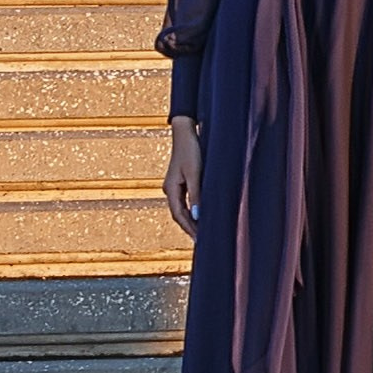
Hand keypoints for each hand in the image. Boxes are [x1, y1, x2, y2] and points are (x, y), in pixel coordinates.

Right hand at [163, 118, 201, 236]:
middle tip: (202, 241)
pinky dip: (192, 210)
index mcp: (170, 189)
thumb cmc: (191, 150)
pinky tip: (201, 214)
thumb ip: (196, 195)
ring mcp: (174, 185)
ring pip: (181, 208)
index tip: (200, 241)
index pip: (179, 215)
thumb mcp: (195, 173)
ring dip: (191, 220)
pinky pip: (185, 201)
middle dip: (190, 227)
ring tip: (202, 232)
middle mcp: (170, 189)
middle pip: (179, 214)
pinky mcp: (180, 180)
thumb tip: (197, 217)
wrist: (186, 130)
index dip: (189, 229)